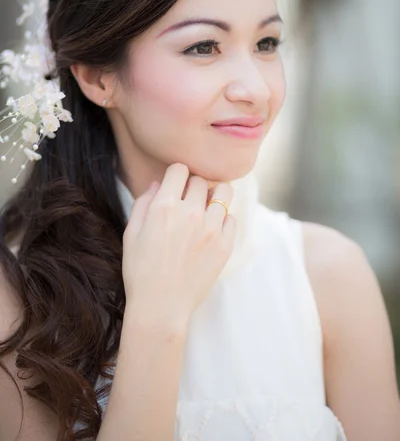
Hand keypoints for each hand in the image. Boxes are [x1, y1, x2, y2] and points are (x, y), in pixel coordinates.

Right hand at [121, 163, 235, 327]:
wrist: (161, 307)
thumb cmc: (140, 271)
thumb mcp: (131, 234)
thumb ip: (144, 203)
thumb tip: (158, 184)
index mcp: (164, 207)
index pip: (179, 169)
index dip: (175, 175)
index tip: (175, 185)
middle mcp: (190, 213)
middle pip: (201, 180)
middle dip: (193, 186)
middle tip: (188, 201)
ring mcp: (211, 228)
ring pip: (224, 193)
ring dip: (214, 196)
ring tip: (206, 208)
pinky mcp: (225, 245)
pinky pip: (232, 218)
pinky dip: (223, 219)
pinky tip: (211, 230)